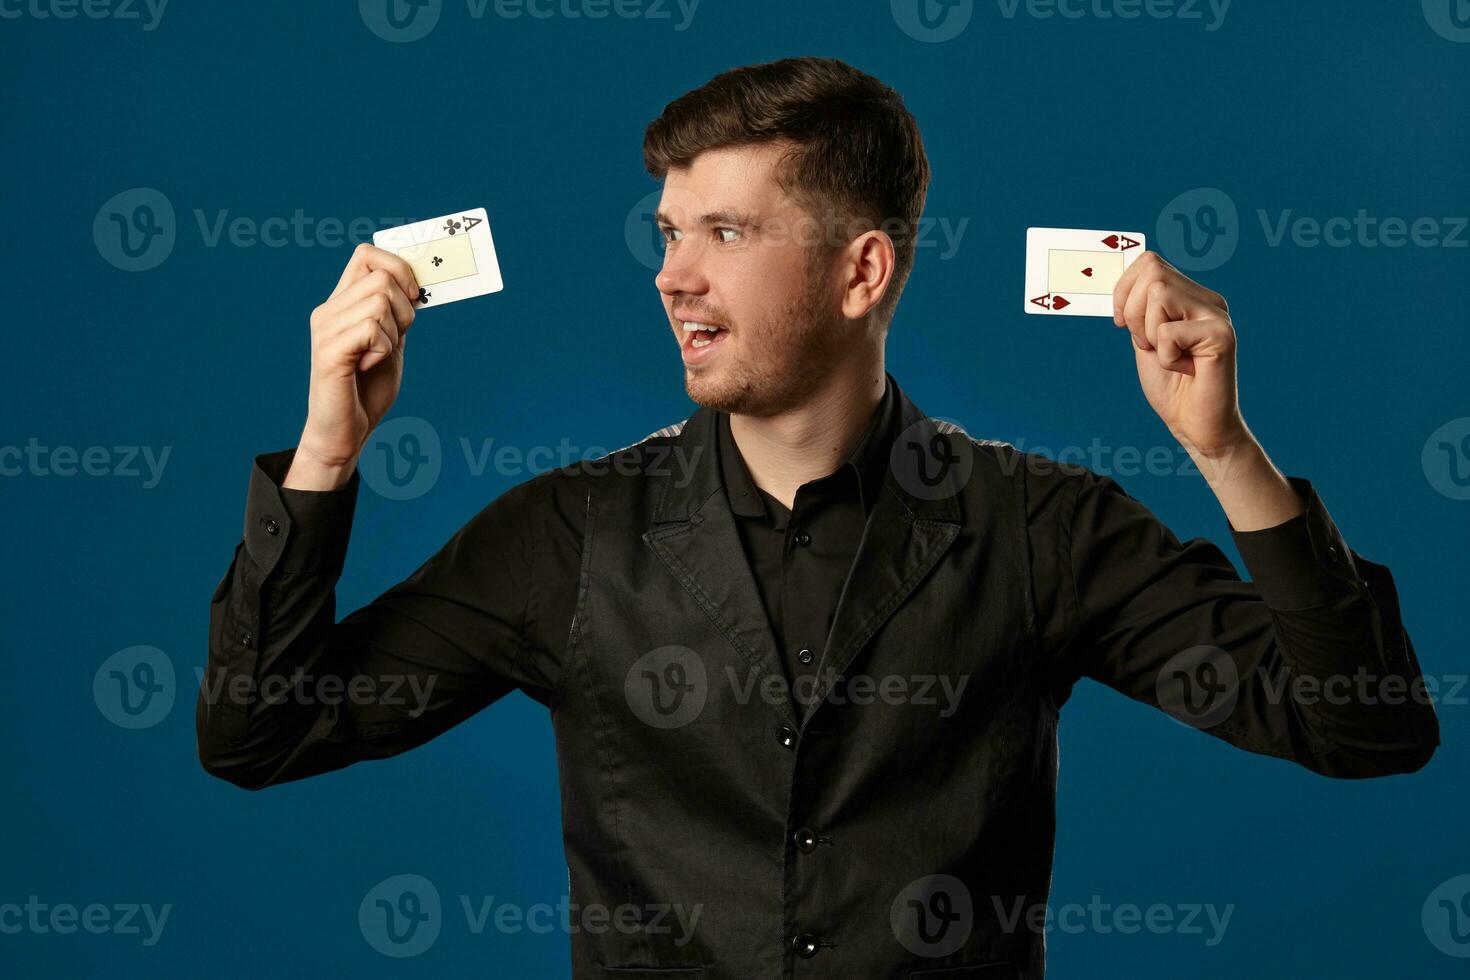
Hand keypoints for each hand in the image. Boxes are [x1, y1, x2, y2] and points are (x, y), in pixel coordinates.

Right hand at [286, 243, 419, 488]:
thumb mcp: (391, 342)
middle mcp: (329, 310)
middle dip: (404, 308)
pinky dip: (382, 350)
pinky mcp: (329, 351)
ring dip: (392, 334)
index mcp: (342, 303)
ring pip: (380, 302)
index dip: (399, 268)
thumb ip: (398, 313)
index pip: (367, 254)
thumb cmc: (367, 389)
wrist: (346, 432)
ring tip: (375, 357)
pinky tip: (366, 367)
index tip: (414, 298)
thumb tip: (419, 283)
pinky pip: (371, 329)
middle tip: (393, 339)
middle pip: (381, 277)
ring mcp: (325, 329)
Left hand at [1112, 251, 1248, 459]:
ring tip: (1171, 357)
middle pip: (1152, 272)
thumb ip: (1137, 311)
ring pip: (1159, 294)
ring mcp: (1217, 315)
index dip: (1123, 289)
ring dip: (1149, 334)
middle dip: (1133, 312)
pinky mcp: (1222, 335)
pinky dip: (1165, 358)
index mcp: (1190, 296)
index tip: (1120, 323)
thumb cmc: (1171, 386)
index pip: (1149, 262)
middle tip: (1149, 344)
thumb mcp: (1144, 341)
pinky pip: (1168, 332)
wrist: (1196, 425)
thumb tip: (1115, 283)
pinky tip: (1186, 370)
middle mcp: (1208, 299)